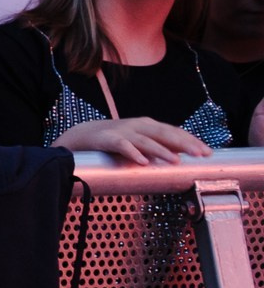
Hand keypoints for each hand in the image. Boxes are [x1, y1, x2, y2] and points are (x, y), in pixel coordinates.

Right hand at [56, 115, 215, 165]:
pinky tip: (142, 162)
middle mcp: (137, 125)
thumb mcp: (139, 142)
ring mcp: (122, 131)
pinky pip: (122, 145)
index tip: (207, 151)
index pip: (174, 131)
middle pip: (164, 133)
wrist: (81, 136)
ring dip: (162, 151)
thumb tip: (181, 157)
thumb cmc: (114, 141)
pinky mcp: (107, 139)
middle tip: (200, 154)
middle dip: (184, 144)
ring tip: (175, 161)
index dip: (191, 140)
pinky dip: (133, 153)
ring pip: (146, 140)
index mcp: (147, 125)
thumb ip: (157, 147)